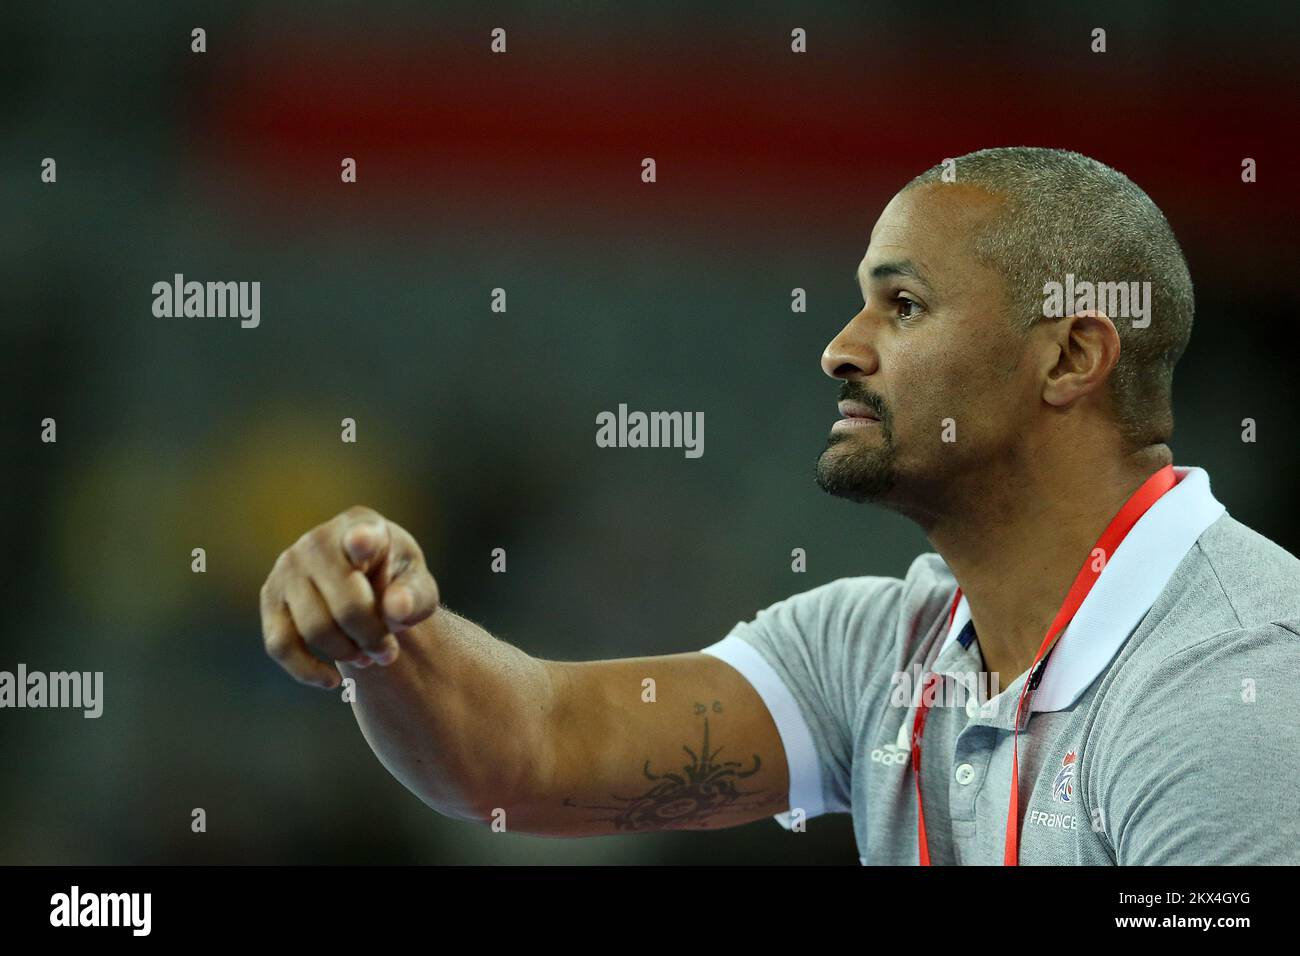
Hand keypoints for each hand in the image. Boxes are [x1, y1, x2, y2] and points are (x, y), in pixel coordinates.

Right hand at [259, 506, 439, 687]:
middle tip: (389, 653)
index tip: (364, 541)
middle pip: (346, 605)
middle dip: (372, 638)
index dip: (362, 540)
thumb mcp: (417, 585)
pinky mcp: (270, 597)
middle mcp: (318, 542)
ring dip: (346, 654)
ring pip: (314, 629)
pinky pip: (281, 644)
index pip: (361, 535)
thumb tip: (396, 610)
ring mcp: (288, 568)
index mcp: (363, 526)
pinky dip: (306, 670)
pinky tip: (332, 681)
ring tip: (368, 657)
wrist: (364, 585)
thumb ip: (415, 596)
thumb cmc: (395, 582)